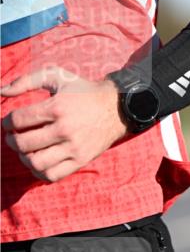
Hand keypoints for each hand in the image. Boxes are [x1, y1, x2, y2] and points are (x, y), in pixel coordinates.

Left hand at [1, 67, 128, 182]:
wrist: (116, 108)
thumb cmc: (82, 91)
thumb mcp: (56, 76)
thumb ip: (26, 81)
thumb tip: (1, 91)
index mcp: (57, 107)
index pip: (19, 120)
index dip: (7, 122)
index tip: (9, 122)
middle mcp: (65, 129)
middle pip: (24, 143)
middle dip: (11, 140)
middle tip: (13, 137)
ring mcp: (74, 147)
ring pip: (36, 162)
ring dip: (23, 158)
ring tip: (25, 150)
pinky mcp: (81, 160)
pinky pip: (53, 175)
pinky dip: (39, 172)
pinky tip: (38, 162)